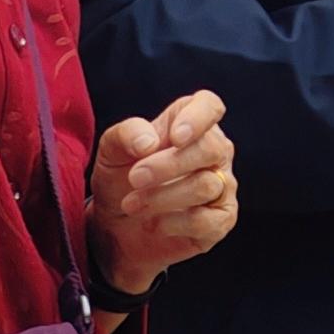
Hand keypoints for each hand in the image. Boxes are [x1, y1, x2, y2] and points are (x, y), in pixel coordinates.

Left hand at [89, 91, 235, 295]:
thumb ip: (125, 135)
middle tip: (135, 178)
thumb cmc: (120, 179)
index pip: (210, 106)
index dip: (198, 118)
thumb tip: (148, 142)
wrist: (117, 227)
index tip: (175, 137)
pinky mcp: (220, 220)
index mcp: (190, 123)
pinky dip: (174, 223)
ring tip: (131, 204)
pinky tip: (153, 223)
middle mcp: (214, 151)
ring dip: (162, 197)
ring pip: (205, 186)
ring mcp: (222, 186)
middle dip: (168, 166)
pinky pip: (207, 220)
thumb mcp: (111, 152)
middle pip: (210, 149)